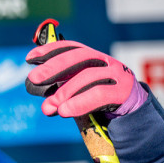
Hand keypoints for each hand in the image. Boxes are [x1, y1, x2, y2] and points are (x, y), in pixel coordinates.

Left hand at [25, 40, 146, 118]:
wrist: (134, 114)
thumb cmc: (103, 101)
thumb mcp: (80, 93)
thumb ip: (61, 94)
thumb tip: (42, 103)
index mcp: (94, 58)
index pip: (71, 48)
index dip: (50, 50)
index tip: (29, 58)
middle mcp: (106, 62)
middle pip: (79, 58)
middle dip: (53, 67)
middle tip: (33, 79)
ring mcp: (117, 75)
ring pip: (88, 77)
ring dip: (65, 92)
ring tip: (49, 106)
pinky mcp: (124, 92)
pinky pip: (99, 95)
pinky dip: (79, 103)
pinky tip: (64, 111)